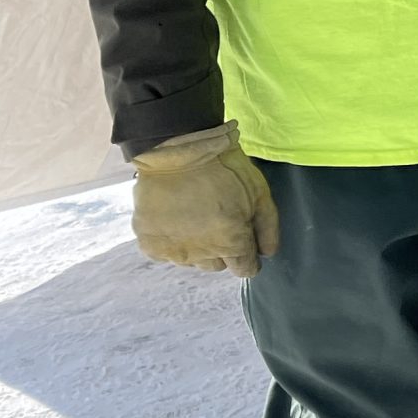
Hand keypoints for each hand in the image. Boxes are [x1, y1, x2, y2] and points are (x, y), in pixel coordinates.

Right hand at [132, 121, 279, 275]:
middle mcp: (202, 254)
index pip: (245, 269)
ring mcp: (174, 251)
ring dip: (197, 246)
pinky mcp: (150, 244)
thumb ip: (268, 228)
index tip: (244, 243)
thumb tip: (267, 253)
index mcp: (231, 244)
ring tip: (195, 216)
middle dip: (223, 248)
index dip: (248, 256)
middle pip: (218, 265)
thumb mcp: (258, 192)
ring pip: (193, 261)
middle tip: (218, 221)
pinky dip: (172, 241)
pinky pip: (167, 254)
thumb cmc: (223, 168)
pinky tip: (175, 218)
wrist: (175, 149)